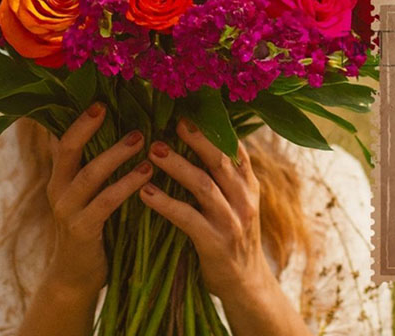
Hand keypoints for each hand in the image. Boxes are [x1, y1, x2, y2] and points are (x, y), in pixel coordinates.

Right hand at [42, 102, 152, 295]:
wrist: (76, 278)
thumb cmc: (92, 229)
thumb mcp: (88, 195)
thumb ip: (96, 168)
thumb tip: (123, 131)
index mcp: (60, 177)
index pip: (64, 139)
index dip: (80, 118)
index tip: (100, 99)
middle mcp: (58, 189)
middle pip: (68, 149)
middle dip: (89, 126)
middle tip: (114, 108)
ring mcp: (67, 210)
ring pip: (90, 174)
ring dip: (116, 154)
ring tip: (142, 140)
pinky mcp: (81, 230)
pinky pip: (105, 202)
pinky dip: (126, 185)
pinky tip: (146, 175)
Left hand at [139, 119, 311, 335]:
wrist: (248, 287)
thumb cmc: (233, 239)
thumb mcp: (238, 203)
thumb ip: (223, 177)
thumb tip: (200, 140)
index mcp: (249, 185)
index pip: (235, 148)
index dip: (215, 127)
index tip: (191, 107)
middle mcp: (244, 199)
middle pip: (219, 160)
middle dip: (196, 138)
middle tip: (172, 121)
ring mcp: (232, 222)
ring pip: (203, 185)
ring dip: (177, 165)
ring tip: (152, 151)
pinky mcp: (215, 243)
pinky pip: (188, 218)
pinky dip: (166, 203)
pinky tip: (145, 192)